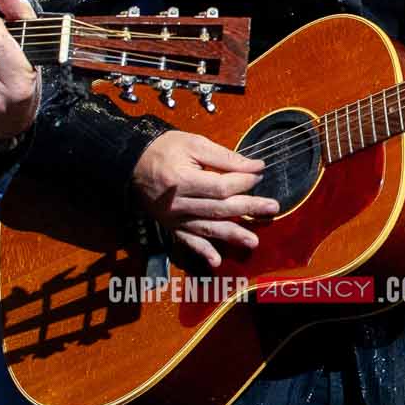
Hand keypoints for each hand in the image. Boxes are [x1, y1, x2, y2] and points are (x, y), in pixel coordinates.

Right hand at [133, 132, 273, 267]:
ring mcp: (173, 218)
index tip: (259, 174)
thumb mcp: (194, 143)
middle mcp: (177, 203)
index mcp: (183, 180)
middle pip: (219, 209)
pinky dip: (201, 252)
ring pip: (207, 228)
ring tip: (254, 242)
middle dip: (249, 209)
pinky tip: (216, 261)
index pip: (221, 187)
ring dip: (232, 236)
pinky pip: (186, 241)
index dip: (244, 182)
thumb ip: (225, 157)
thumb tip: (256, 166)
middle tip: (273, 209)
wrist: (131, 162)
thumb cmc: (165, 149)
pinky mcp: (170, 225)